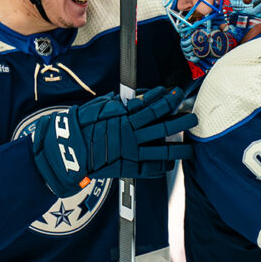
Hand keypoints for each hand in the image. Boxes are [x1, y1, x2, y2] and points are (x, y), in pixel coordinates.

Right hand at [31, 86, 195, 197]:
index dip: (167, 98)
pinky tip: (170, 164)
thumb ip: (120, 103)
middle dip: (181, 120)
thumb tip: (134, 97)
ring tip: (191, 148)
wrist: (67, 149)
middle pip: (164, 125)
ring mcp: (132, 152)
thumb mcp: (100, 107)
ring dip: (180, 148)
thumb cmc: (81, 125)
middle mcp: (132, 133)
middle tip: (192, 117)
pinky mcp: (128, 167)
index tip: (176, 93)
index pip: (153, 105)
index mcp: (125, 116)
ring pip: (163, 150)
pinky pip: (151, 168)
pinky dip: (162, 167)